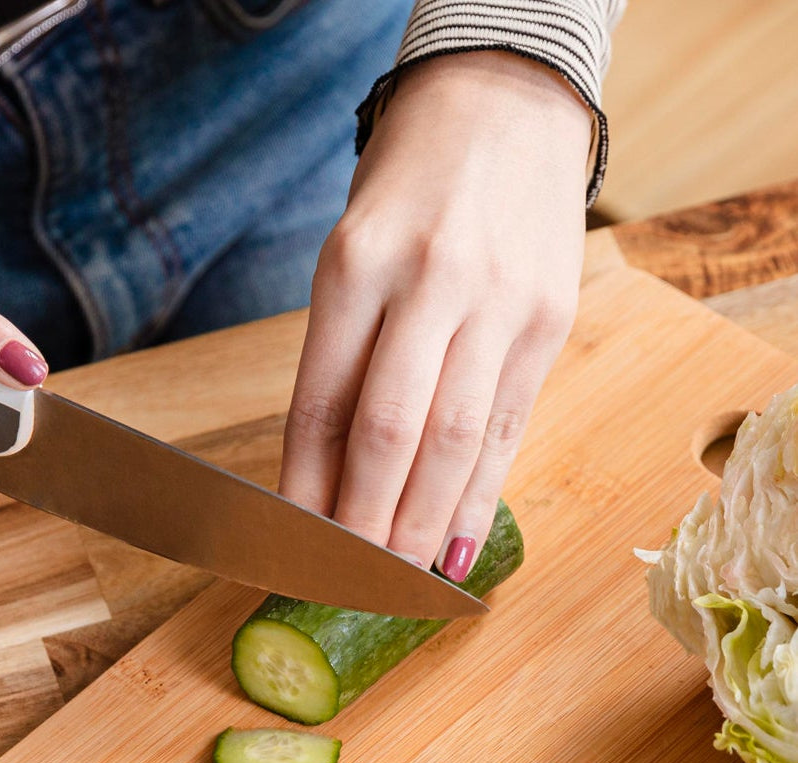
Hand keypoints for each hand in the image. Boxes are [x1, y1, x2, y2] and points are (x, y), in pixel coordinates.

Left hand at [280, 51, 590, 578]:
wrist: (506, 102)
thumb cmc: (409, 192)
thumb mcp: (351, 257)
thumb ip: (340, 363)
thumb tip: (321, 483)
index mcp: (358, 265)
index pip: (322, 406)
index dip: (305, 490)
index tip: (291, 547)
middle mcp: (432, 282)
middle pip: (390, 435)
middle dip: (365, 524)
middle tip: (346, 582)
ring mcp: (499, 302)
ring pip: (454, 443)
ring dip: (423, 525)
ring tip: (398, 578)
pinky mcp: (548, 321)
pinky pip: (508, 430)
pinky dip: (480, 498)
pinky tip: (458, 549)